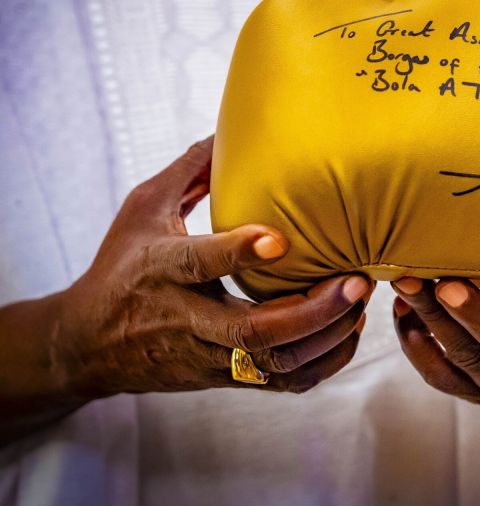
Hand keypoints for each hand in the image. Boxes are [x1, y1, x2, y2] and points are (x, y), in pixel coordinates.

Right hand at [55, 136, 370, 397]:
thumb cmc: (121, 268)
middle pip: (253, 331)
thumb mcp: (142, 210)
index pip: (200, 264)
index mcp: (163, 270)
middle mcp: (186, 318)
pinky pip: (282, 382)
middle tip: (357, 281)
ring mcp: (208, 355)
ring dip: (328, 337)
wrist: (88, 346)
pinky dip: (324, 362)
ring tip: (360, 302)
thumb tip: (227, 129)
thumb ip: (187, 172)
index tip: (280, 238)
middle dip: (313, 311)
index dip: (240, 253)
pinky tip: (348, 330)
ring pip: (275, 363)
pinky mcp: (225, 378)